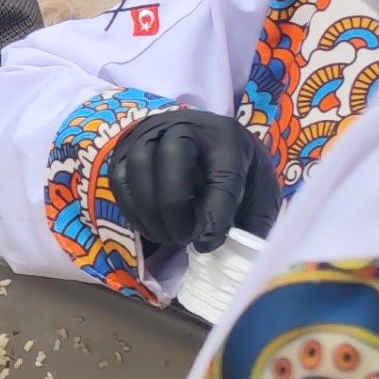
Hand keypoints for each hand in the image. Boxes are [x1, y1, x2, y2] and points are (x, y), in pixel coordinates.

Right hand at [101, 108, 279, 252]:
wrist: (208, 144)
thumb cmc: (237, 171)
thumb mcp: (259, 190)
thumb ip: (254, 220)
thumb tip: (237, 251)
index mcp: (228, 137)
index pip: (222, 174)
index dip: (215, 214)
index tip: (208, 243)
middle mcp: (186, 127)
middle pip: (172, 158)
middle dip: (175, 208)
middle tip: (184, 238)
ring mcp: (151, 134)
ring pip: (140, 168)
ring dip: (150, 212)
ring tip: (168, 237)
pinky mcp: (126, 151)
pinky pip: (120, 181)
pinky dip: (133, 210)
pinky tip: (152, 228)